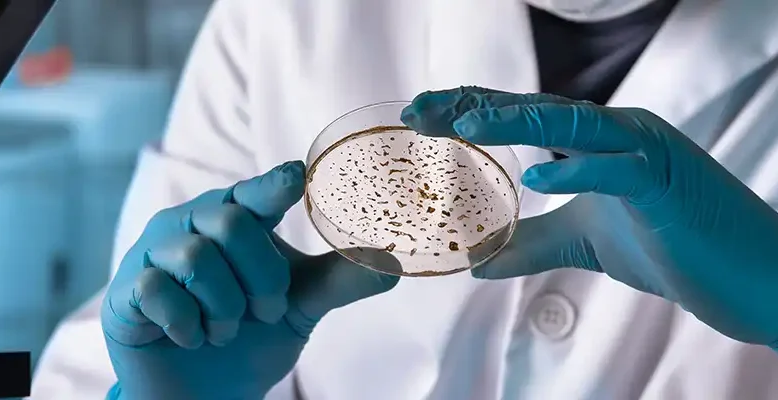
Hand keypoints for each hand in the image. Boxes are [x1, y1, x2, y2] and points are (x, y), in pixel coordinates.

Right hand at [101, 161, 398, 399]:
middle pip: (230, 224)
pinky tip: (192, 337)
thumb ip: (341, 280)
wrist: (206, 390)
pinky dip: (188, 325)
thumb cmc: (252, 332)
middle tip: (265, 310)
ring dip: (225, 308)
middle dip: (260, 278)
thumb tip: (394, 265)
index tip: (296, 177)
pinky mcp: (125, 289)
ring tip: (226, 328)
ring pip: (195, 259)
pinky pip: (158, 292)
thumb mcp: (302, 304)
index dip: (273, 184)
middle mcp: (191, 224)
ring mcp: (153, 253)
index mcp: (234, 218)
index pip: (255, 193)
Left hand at [401, 87, 777, 348]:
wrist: (746, 275)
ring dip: (517, 122)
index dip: (468, 111)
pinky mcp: (665, 182)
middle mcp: (614, 133)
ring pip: (572, 125)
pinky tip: (537, 177)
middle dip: (473, 108)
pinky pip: (616, 169)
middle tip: (419, 112)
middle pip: (534, 109)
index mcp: (594, 142)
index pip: (520, 116)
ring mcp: (642, 151)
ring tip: (464, 127)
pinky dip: (578, 172)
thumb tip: (478, 262)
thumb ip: (531, 244)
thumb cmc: (671, 247)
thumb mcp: (583, 242)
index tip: (419, 116)